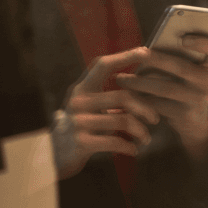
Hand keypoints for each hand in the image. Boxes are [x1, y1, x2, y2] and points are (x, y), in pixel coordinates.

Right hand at [53, 48, 160, 179]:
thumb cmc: (80, 127)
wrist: (52, 156)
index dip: (125, 56)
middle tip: (156, 119)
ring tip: (146, 138)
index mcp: (82, 88)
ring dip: (140, 131)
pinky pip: (116, 141)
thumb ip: (109, 95)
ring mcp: (78, 122)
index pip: (103, 65)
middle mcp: (78, 101)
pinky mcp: (81, 142)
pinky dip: (129, 146)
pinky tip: (133, 149)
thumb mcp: (88, 106)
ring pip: (123, 120)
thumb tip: (145, 84)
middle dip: (145, 108)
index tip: (146, 51)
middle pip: (122, 96)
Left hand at [115, 34, 207, 161]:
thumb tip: (148, 47)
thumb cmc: (186, 85)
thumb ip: (179, 56)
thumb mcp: (190, 69)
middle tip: (138, 54)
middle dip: (157, 59)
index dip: (204, 42)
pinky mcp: (186, 115)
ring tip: (121, 78)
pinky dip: (141, 99)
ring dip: (140, 82)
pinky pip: (159, 105)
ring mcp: (200, 99)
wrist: (194, 121)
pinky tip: (127, 95)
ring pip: (166, 88)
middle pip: (183, 68)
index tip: (183, 38)